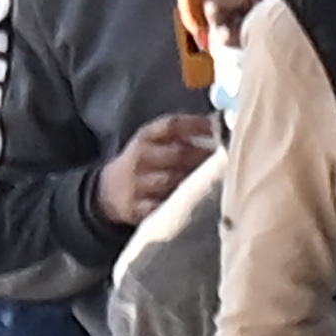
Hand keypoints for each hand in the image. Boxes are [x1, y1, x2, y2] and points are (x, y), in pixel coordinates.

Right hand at [94, 111, 217, 227]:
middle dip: (204, 156)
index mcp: (146, 136)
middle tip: (227, 159)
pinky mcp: (138, 209)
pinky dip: (181, 205)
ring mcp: (137, 184)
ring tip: (218, 181)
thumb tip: (222, 127)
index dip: (198, 125)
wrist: (108, 192)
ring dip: (197, 181)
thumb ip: (181, 135)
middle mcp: (140, 157)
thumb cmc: (144, 164)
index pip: (172, 125)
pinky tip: (198, 204)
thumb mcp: (153, 142)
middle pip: (177, 154)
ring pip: (172, 181)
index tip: (221, 128)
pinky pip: (164, 207)